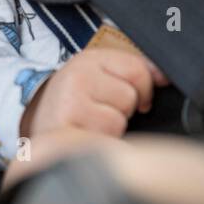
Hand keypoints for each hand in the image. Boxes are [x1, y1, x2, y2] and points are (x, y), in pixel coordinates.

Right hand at [18, 47, 168, 141]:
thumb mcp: (100, 77)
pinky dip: (102, 144)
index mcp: (88, 59)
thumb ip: (134, 71)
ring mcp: (70, 103)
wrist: (38, 127)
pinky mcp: (68, 131)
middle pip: (130, 97)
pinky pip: (106, 140)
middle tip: (101, 112)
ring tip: (91, 126)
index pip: (137, 69)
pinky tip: (86, 138)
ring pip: (119, 120)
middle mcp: (77, 76)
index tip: (136, 99)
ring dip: (111, 129)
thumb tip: (165, 76)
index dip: (144, 89)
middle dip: (123, 110)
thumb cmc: (76, 104)